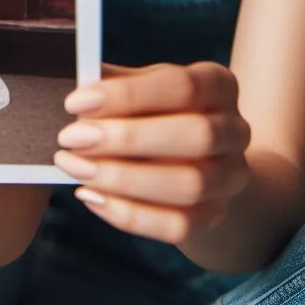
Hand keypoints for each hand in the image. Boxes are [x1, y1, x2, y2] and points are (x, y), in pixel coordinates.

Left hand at [54, 62, 250, 244]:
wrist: (189, 159)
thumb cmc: (153, 111)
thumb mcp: (138, 87)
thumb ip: (111, 82)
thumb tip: (74, 79)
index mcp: (217, 85)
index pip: (182, 86)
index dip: (126, 95)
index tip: (74, 103)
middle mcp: (235, 130)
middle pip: (196, 136)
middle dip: (126, 138)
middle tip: (70, 138)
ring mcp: (230, 178)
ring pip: (189, 185)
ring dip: (122, 178)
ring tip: (74, 167)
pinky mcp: (214, 217)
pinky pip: (178, 225)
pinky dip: (129, 214)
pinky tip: (90, 196)